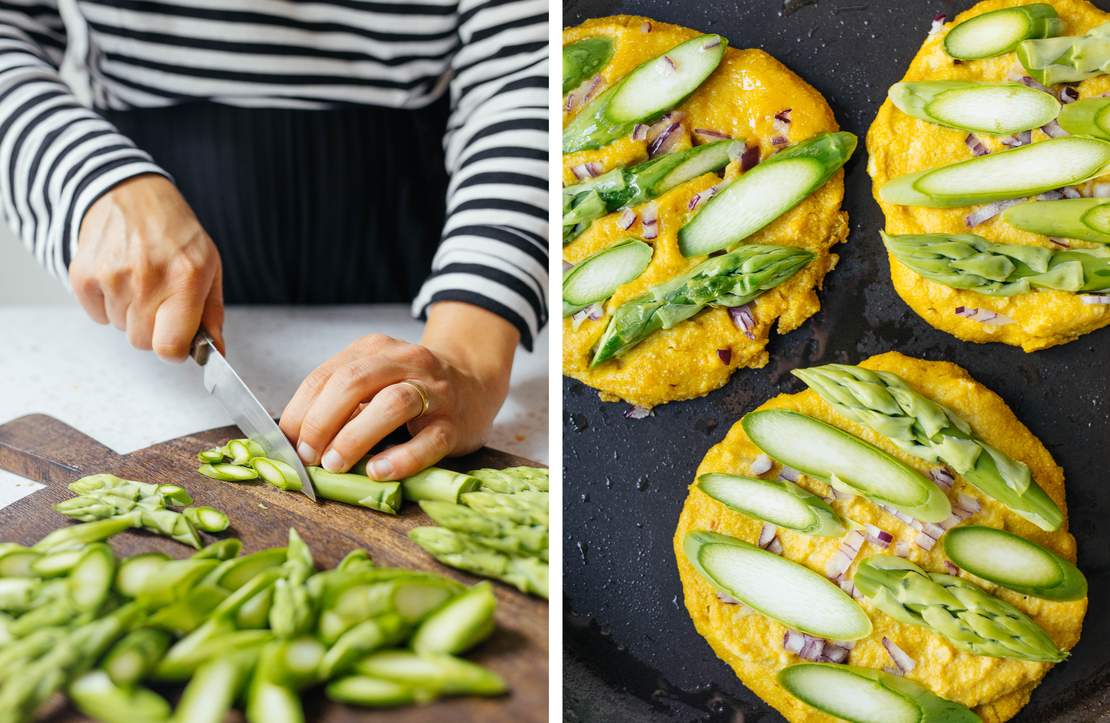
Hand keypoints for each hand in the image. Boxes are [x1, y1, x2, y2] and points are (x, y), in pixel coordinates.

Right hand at [70, 174, 223, 360]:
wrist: (131, 195)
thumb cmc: (177, 235)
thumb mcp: (209, 268)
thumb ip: (212, 315)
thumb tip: (216, 353)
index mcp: (186, 279)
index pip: (170, 347)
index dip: (174, 350)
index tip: (177, 339)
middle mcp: (147, 278)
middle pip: (142, 342)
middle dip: (153, 328)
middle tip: (159, 298)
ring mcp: (111, 276)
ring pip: (120, 328)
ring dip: (130, 313)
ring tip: (140, 280)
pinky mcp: (82, 274)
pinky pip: (96, 315)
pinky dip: (107, 304)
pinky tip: (119, 277)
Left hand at [279, 302, 518, 479]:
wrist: (475, 381)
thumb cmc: (413, 388)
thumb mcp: (375, 380)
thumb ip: (341, 402)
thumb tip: (295, 441)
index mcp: (375, 350)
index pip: (327, 375)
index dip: (301, 410)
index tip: (286, 443)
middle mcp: (405, 362)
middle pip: (355, 382)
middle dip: (322, 420)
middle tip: (308, 455)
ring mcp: (433, 391)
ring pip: (393, 403)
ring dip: (356, 436)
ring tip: (335, 464)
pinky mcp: (455, 423)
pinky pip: (429, 439)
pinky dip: (401, 458)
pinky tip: (378, 471)